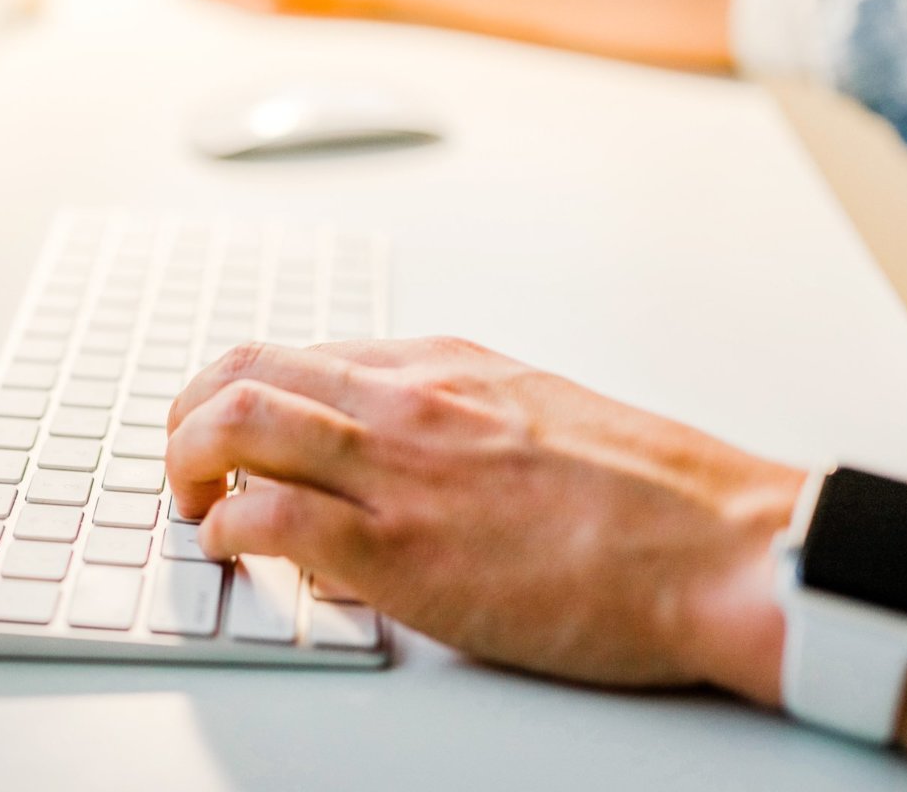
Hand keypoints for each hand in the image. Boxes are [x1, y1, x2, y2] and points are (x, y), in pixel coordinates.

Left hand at [165, 338, 803, 701]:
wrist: (723, 548)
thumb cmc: (654, 499)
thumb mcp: (541, 422)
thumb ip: (456, 430)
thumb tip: (394, 464)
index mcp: (443, 365)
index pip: (298, 354)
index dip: (240, 391)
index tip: (227, 428)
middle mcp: (407, 398)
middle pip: (244, 370)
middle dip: (188, 413)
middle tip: (183, 459)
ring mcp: (398, 467)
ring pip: (235, 423)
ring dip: (185, 462)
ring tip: (189, 500)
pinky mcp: (398, 548)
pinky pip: (264, 520)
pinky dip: (225, 532)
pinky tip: (234, 553)